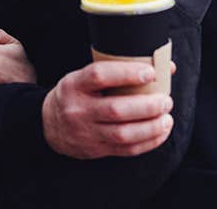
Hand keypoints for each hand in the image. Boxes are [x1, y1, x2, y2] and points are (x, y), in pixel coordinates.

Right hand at [41, 61, 173, 159]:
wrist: (50, 125)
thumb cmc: (76, 94)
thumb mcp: (84, 77)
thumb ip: (118, 70)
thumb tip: (165, 67)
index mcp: (74, 84)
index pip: (99, 76)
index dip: (126, 73)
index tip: (150, 72)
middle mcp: (78, 109)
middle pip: (116, 109)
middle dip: (147, 106)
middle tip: (165, 101)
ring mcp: (86, 132)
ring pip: (124, 134)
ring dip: (151, 127)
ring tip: (167, 118)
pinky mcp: (95, 149)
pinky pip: (126, 149)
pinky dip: (148, 142)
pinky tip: (160, 133)